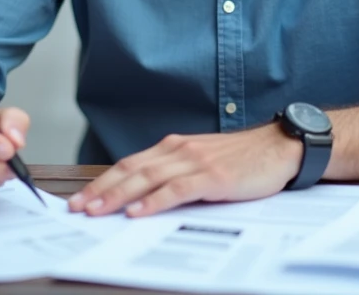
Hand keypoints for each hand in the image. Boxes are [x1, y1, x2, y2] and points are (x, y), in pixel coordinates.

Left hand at [67, 124, 302, 217]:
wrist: (280, 147)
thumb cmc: (242, 158)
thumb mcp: (202, 161)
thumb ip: (175, 172)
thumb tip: (143, 196)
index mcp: (174, 146)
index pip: (129, 164)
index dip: (102, 181)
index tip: (81, 198)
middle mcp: (179, 149)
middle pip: (131, 170)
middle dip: (101, 190)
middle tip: (77, 208)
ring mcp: (196, 161)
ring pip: (148, 178)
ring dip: (119, 196)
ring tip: (97, 211)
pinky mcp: (214, 175)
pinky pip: (178, 189)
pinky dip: (155, 201)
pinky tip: (139, 212)